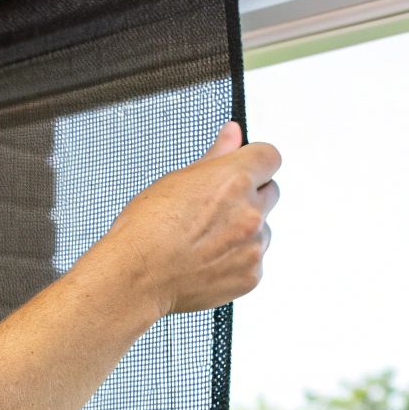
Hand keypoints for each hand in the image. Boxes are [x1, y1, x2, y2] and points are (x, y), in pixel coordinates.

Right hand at [92, 121, 279, 316]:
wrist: (138, 276)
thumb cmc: (147, 227)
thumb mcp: (178, 180)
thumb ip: (216, 155)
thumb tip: (234, 133)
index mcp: (235, 180)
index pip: (270, 157)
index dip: (254, 162)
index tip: (242, 170)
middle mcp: (251, 212)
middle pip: (271, 192)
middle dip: (250, 197)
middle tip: (215, 210)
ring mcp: (254, 246)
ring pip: (263, 230)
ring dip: (245, 232)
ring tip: (206, 241)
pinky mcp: (252, 275)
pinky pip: (254, 261)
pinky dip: (237, 261)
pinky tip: (208, 261)